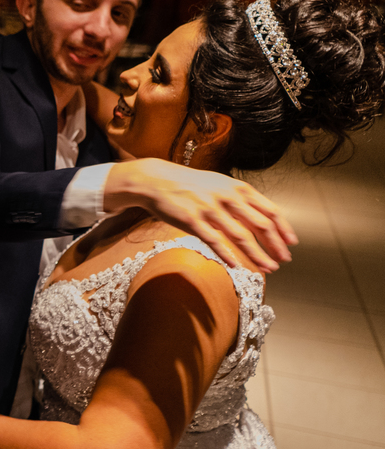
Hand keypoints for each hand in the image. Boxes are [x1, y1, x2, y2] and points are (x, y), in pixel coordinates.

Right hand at [105, 158, 296, 272]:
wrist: (157, 181)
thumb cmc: (189, 184)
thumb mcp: (219, 184)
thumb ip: (240, 199)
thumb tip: (261, 218)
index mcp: (237, 188)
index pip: (270, 210)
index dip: (283, 228)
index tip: (291, 243)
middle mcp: (227, 197)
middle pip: (260, 225)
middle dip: (275, 246)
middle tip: (284, 260)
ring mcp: (209, 209)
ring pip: (241, 237)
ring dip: (257, 255)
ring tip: (268, 268)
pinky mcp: (192, 221)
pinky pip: (214, 241)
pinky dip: (228, 255)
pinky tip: (237, 266)